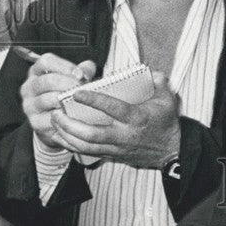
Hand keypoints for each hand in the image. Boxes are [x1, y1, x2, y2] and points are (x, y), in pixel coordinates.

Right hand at [19, 53, 95, 149]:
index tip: (80, 74)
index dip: (65, 66)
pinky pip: (50, 117)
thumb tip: (86, 72)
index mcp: (37, 72)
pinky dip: (64, 115)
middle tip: (82, 89)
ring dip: (67, 99)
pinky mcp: (35, 122)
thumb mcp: (74, 78)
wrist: (57, 120)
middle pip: (47, 80)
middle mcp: (29, 87)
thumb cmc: (66, 93)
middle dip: (69, 84)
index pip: (45, 61)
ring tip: (80, 100)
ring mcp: (30, 105)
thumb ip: (83, 70)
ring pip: (48, 99)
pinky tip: (73, 113)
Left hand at [50, 72, 181, 168]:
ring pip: (86, 146)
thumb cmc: (166, 122)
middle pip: (91, 134)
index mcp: (137, 118)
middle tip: (57, 112)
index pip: (113, 109)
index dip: (94, 100)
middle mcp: (124, 135)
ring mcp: (117, 148)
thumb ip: (158, 81)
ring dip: (67, 135)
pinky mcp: (112, 156)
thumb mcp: (167, 99)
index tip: (78, 92)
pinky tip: (61, 136)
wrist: (170, 150)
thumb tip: (148, 70)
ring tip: (55, 122)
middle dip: (70, 124)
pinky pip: (87, 153)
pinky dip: (71, 145)